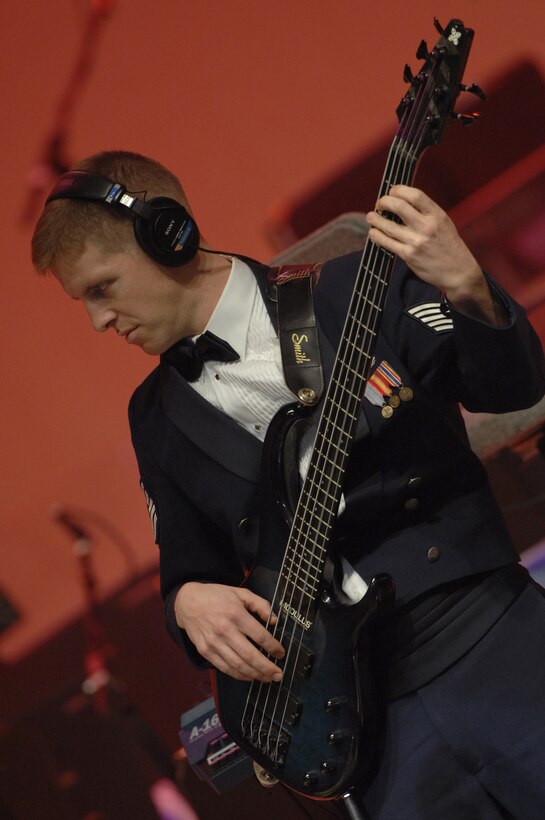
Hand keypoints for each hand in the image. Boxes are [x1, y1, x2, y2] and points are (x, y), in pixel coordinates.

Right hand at [174, 582, 284, 681]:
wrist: (187, 602)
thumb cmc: (216, 596)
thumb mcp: (240, 592)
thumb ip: (260, 604)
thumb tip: (274, 620)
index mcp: (236, 614)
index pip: (260, 636)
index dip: (273, 647)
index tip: (281, 653)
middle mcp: (225, 630)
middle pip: (250, 655)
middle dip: (267, 668)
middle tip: (278, 675)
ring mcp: (214, 642)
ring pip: (238, 665)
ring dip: (255, 675)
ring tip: (267, 678)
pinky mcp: (205, 651)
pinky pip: (225, 668)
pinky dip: (239, 675)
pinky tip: (249, 677)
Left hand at [366, 185, 506, 324]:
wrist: (458, 272)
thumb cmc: (450, 246)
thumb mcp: (444, 223)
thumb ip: (426, 213)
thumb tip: (403, 202)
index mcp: (436, 215)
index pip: (415, 195)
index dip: (399, 190)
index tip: (392, 191)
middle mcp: (426, 226)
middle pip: (398, 206)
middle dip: (384, 202)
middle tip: (379, 204)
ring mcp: (416, 241)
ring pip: (388, 225)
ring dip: (375, 219)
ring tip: (371, 217)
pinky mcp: (408, 255)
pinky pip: (387, 243)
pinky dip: (376, 236)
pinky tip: (373, 233)